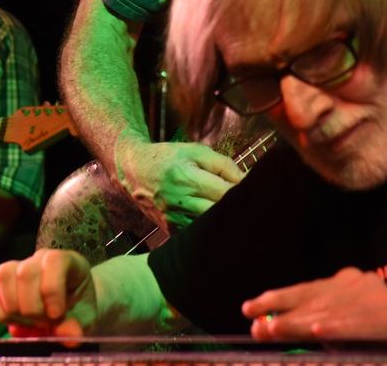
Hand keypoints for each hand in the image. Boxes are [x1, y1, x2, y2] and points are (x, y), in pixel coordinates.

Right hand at [0, 249, 96, 337]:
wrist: (71, 308)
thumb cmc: (79, 308)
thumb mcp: (85, 318)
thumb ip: (77, 324)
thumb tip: (67, 335)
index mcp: (66, 261)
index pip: (53, 262)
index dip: (52, 290)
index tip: (56, 314)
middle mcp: (39, 259)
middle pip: (25, 273)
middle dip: (33, 307)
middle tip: (44, 322)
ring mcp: (18, 268)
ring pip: (3, 276)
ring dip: (14, 308)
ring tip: (29, 322)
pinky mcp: (2, 285)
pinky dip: (0, 313)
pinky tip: (15, 322)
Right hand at [114, 139, 242, 226]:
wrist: (134, 171)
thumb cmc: (169, 158)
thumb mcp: (196, 151)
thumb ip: (223, 165)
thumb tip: (246, 180)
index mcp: (186, 178)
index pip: (224, 193)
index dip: (242, 192)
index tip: (253, 190)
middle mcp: (178, 202)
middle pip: (218, 214)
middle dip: (236, 210)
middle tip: (249, 204)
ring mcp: (173, 220)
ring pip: (209, 228)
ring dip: (224, 221)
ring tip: (234, 213)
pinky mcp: (170, 230)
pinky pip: (196, 234)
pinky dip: (209, 229)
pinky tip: (216, 221)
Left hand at [243, 267, 386, 348]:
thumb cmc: (383, 345)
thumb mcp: (342, 332)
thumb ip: (315, 327)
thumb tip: (270, 327)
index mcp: (349, 283)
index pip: (306, 289)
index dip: (278, 298)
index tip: (249, 308)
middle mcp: (362, 284)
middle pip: (315, 299)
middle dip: (283, 314)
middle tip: (256, 326)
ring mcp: (381, 299)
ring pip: (333, 312)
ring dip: (301, 322)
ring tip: (274, 329)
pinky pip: (362, 325)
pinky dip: (340, 328)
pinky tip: (320, 332)